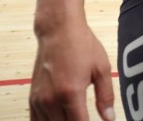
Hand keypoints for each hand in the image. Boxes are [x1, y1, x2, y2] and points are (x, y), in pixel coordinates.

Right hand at [29, 0, 115, 120]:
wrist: (58, 30)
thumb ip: (106, 96)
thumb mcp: (101, 68)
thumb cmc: (82, 46)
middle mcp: (52, 100)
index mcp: (71, 93)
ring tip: (75, 119)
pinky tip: (58, 120)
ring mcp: (39, 100)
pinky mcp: (32, 98)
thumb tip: (110, 118)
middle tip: (87, 119)